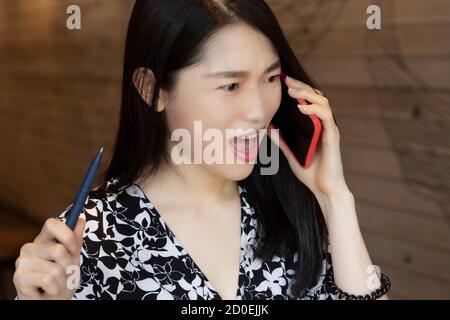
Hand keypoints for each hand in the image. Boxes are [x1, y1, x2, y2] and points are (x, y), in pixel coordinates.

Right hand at [13, 217, 85, 299]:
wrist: (52, 302)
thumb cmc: (62, 280)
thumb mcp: (73, 259)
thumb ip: (75, 240)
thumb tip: (81, 219)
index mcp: (44, 240)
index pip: (51, 224)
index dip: (66, 235)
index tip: (74, 249)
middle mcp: (31, 247)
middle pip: (58, 250)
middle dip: (68, 267)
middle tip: (64, 275)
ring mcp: (22, 261)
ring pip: (55, 268)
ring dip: (62, 281)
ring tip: (56, 285)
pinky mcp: (19, 277)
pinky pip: (47, 280)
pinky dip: (54, 288)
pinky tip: (48, 291)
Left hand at [268, 75, 348, 202]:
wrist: (324, 189)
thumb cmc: (310, 172)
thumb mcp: (290, 153)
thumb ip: (281, 140)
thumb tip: (267, 128)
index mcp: (315, 126)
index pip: (309, 101)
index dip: (298, 90)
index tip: (283, 82)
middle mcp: (324, 125)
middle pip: (316, 97)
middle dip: (301, 86)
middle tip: (286, 79)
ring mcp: (329, 129)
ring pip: (322, 102)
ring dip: (307, 93)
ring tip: (292, 90)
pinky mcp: (332, 137)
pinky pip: (325, 117)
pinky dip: (314, 109)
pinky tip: (301, 106)